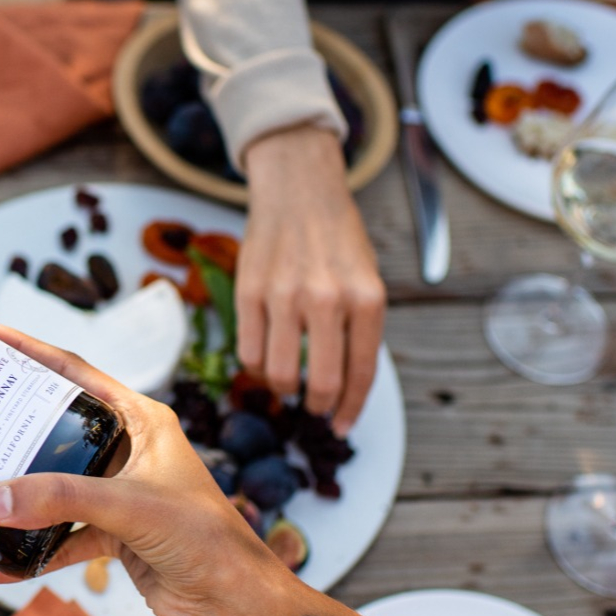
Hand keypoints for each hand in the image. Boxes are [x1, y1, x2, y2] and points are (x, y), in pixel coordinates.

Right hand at [0, 321, 281, 615]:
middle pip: (55, 425)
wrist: (237, 608)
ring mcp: (120, 494)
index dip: (25, 349)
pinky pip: (60, 535)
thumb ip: (58, 499)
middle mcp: (129, 450)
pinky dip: (31, 549)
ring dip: (17, 492)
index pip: (73, 371)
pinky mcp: (114, 535)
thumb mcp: (129, 507)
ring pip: (53, 482)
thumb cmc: (208, 542)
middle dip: (8, 423)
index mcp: (142, 420)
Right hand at [237, 124, 384, 435]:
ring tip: (285, 380)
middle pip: (319, 383)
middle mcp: (328, 299)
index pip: (361, 373)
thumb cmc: (336, 238)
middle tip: (313, 407)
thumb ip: (359, 330)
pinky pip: (248, 352)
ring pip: (277, 374)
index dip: (350, 409)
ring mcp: (285, 295)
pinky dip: (255, 365)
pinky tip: (264, 357)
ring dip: (282, 388)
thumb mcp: (366, 280)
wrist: (299, 190)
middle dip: (316, 406)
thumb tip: (344, 387)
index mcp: (367, 298)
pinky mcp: (250, 291)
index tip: (340, 425)